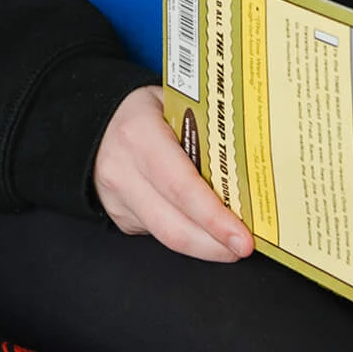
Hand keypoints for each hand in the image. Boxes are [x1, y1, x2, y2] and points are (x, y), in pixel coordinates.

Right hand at [94, 87, 253, 262]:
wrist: (97, 121)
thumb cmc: (145, 111)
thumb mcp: (175, 103)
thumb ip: (205, 130)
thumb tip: (255, 161)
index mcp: (139, 134)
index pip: (181, 186)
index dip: (214, 218)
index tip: (243, 238)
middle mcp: (122, 170)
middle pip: (174, 225)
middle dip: (215, 244)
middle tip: (245, 248)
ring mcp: (117, 198)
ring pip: (167, 238)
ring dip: (205, 247)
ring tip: (232, 245)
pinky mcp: (119, 217)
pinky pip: (159, 234)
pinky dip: (188, 235)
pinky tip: (206, 231)